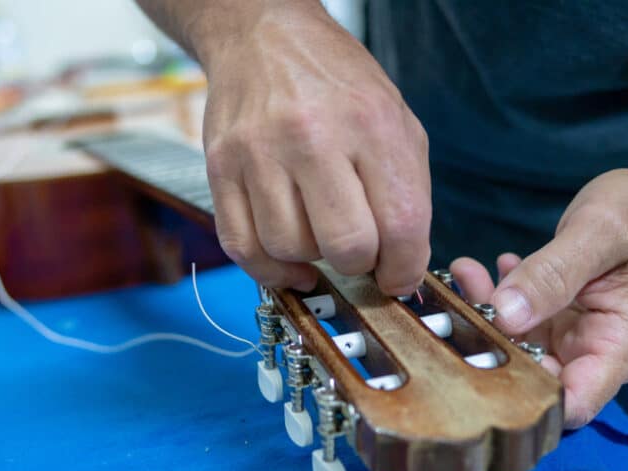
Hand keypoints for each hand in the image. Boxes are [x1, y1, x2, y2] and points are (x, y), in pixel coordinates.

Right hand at [200, 2, 430, 293]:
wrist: (264, 37)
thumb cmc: (335, 84)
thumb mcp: (394, 120)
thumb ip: (406, 193)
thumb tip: (402, 269)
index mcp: (369, 124)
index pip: (401, 225)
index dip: (404, 269)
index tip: (397, 276)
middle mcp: (311, 137)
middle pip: (345, 246)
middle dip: (359, 265)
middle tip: (358, 252)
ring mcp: (259, 154)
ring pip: (290, 250)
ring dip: (311, 259)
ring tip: (318, 234)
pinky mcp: (221, 168)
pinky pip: (242, 247)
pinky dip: (270, 269)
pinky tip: (289, 261)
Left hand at [451, 168, 627, 427]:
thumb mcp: (600, 234)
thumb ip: (554, 274)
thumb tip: (506, 314)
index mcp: (618, 345)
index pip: (571, 403)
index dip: (524, 395)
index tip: (482, 359)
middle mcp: (591, 349)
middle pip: (531, 374)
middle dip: (490, 345)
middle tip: (459, 304)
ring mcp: (568, 334)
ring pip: (513, 344)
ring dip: (484, 313)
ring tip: (466, 274)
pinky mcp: (552, 316)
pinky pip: (513, 319)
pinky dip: (492, 296)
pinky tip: (479, 269)